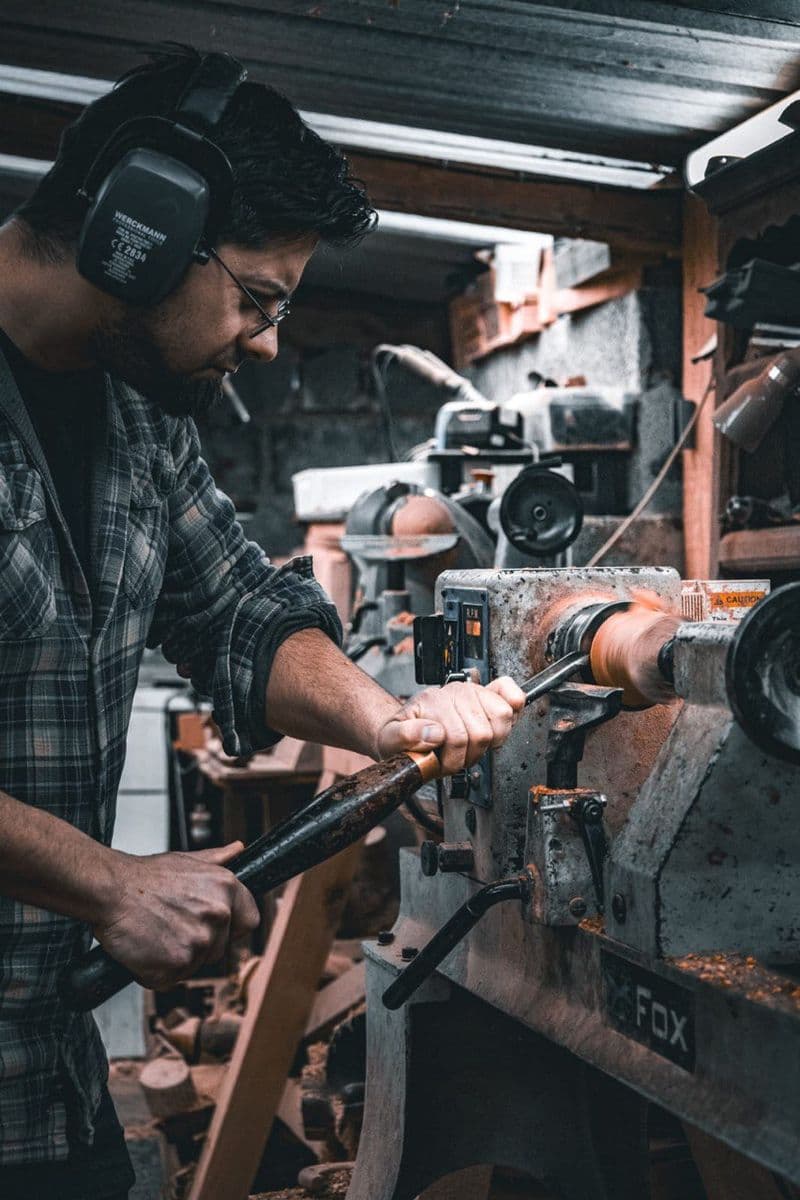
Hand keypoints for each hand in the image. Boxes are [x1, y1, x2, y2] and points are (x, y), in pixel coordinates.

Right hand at [93, 842, 259, 990]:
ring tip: (156, 934)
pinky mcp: (176, 966)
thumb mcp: (187, 860)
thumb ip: (218, 859)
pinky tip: (145, 949)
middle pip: (220, 948)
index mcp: (227, 889)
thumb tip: (238, 850)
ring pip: (195, 965)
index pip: (249, 921)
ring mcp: (199, 943)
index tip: (215, 928)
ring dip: (176, 958)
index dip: (232, 927)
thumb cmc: (144, 877)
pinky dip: (156, 972)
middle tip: (171, 928)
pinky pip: (171, 980)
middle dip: (198, 944)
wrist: (110, 890)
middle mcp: (219, 916)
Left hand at [375, 677, 525, 773]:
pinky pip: (512, 695)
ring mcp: (474, 691)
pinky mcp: (489, 694)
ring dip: (489, 741)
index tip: (441, 762)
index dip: (452, 760)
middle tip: (455, 756)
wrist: (404, 727)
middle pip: (482, 733)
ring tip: (471, 745)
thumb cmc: (401, 734)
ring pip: (501, 718)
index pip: (458, 737)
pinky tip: (496, 726)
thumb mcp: (391, 739)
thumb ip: (405, 735)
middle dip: (469, 754)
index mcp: (432, 701)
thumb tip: (434, 733)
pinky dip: (514, 710)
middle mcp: (456, 693)